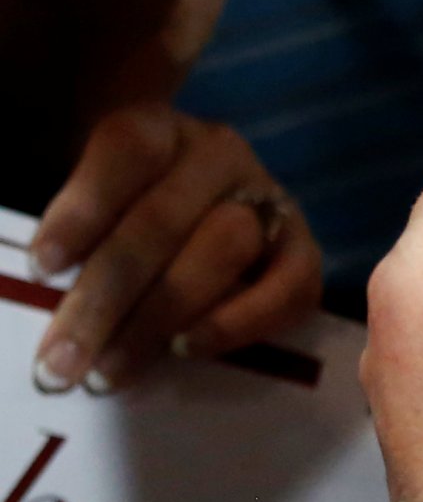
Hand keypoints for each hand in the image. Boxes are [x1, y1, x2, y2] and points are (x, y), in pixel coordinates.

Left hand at [29, 107, 319, 391]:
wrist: (192, 215)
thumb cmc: (117, 216)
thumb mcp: (87, 207)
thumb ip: (71, 240)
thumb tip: (42, 294)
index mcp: (157, 131)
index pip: (126, 151)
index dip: (84, 208)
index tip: (41, 268)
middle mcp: (218, 154)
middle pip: (164, 219)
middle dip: (105, 298)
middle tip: (61, 363)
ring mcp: (267, 197)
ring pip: (226, 246)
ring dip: (161, 316)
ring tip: (112, 371)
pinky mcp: (302, 247)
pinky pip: (291, 284)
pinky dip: (241, 321)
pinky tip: (187, 348)